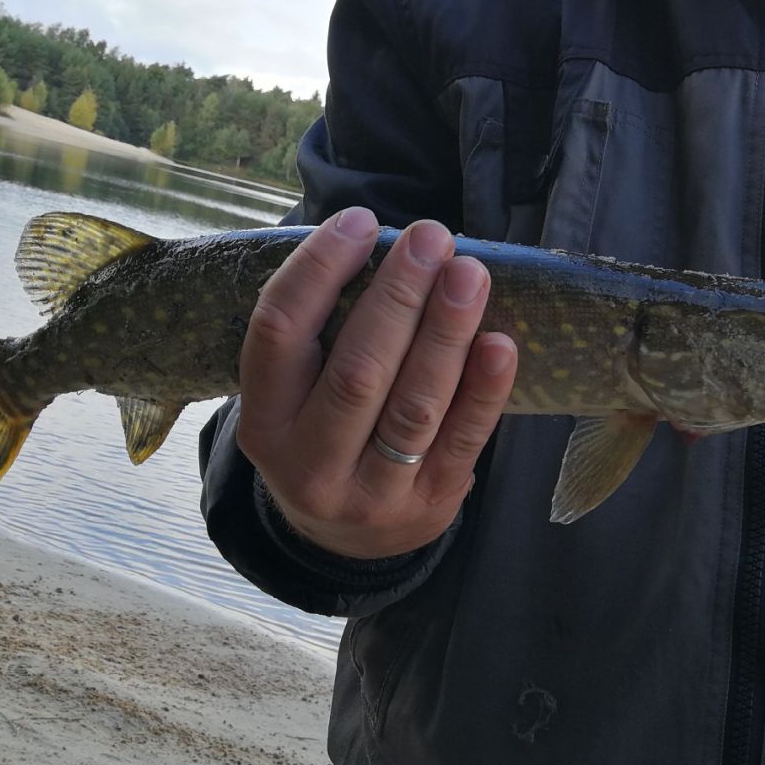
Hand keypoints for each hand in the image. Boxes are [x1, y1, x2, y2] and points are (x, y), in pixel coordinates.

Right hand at [236, 207, 518, 559]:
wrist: (345, 542)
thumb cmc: (323, 434)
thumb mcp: (294, 397)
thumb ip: (323, 332)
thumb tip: (383, 243)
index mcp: (264, 421)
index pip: (280, 334)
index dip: (318, 272)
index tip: (360, 222)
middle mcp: (308, 463)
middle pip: (356, 371)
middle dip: (398, 297)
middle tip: (431, 239)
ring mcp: (371, 491)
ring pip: (412, 407)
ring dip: (445, 334)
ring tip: (469, 275)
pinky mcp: (429, 504)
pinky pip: (462, 441)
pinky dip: (483, 390)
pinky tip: (500, 344)